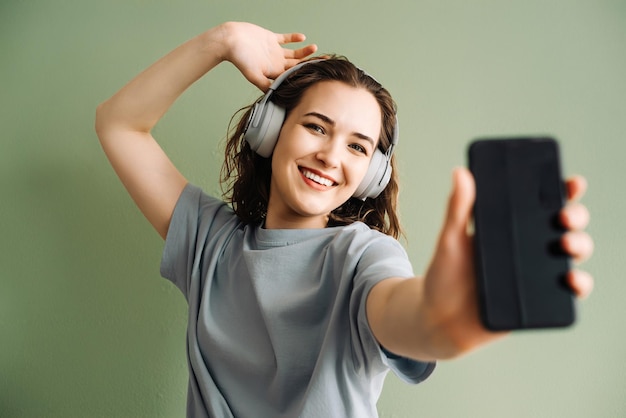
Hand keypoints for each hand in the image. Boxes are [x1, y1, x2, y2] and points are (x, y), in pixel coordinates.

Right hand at [217, 22, 317, 91]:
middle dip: (310, 64)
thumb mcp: (253, 75)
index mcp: (274, 73)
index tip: (319, 75)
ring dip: (304, 52)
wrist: (230, 40)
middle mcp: (275, 63)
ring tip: (315, 48)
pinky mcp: (270, 39)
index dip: (305, 75)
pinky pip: (284, 39)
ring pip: (293, 53)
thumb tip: (276, 97)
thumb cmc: (240, 58)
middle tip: (325, 62)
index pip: (293, 76)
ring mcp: (274, 51)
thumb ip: (265, 85)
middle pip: (297, 66)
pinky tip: (302, 38)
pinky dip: (293, 38)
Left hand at [421, 168, 594, 357]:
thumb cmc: (444, 277)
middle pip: (564, 224)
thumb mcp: (449, 240)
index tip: (571, 182)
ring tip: (566, 246)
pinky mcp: (540, 299)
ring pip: (572, 252)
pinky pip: (570, 290)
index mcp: (508, 225)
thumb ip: (457, 209)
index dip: (561, 190)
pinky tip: (571, 279)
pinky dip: (580, 284)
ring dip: (580, 245)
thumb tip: (460, 172)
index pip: (540, 202)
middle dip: (574, 216)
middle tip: (564, 217)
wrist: (441, 321)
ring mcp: (537, 272)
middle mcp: (528, 245)